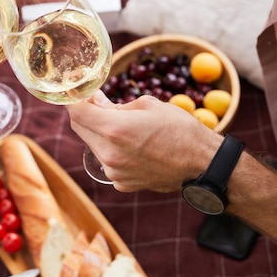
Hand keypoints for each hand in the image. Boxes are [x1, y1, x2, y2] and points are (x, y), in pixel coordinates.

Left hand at [66, 91, 220, 191]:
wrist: (203, 165)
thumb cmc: (180, 129)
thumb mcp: (148, 105)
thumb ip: (115, 105)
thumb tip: (96, 101)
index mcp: (115, 129)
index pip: (77, 112)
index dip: (73, 99)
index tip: (77, 92)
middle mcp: (109, 154)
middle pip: (80, 128)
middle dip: (84, 113)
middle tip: (96, 102)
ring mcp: (113, 172)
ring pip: (92, 145)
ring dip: (98, 132)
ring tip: (119, 124)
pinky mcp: (120, 183)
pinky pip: (106, 161)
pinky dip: (111, 149)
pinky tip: (131, 145)